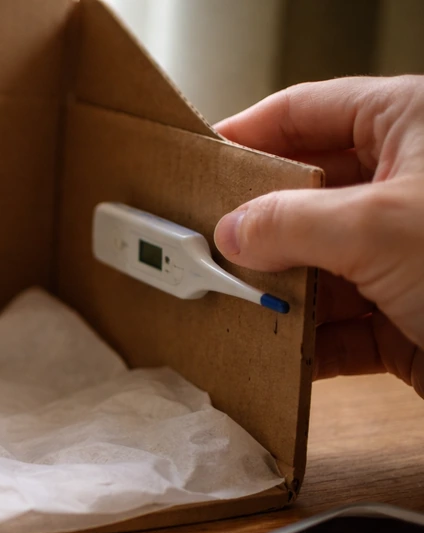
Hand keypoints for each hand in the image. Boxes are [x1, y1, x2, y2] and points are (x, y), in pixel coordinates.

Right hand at [213, 75, 423, 396]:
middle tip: (199, 243)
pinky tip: (270, 354)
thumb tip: (231, 230)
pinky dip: (301, 344)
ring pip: (314, 266)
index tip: (196, 162)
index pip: (306, 112)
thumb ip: (289, 222)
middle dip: (251, 227)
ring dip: (272, 292)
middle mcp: (407, 188)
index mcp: (413, 126)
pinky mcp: (407, 319)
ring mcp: (406, 256)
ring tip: (227, 304)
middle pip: (304, 196)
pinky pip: (337, 326)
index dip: (246, 134)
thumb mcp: (379, 226)